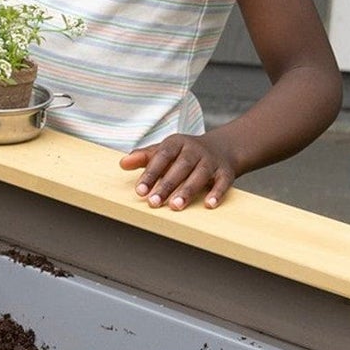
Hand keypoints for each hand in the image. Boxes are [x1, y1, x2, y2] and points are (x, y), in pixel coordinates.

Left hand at [119, 130, 239, 210]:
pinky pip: (223, 182)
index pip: (162, 156)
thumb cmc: (185, 153)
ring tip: (176, 206)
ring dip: (188, 190)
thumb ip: (144, 157)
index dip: (151, 173)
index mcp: (177, 142)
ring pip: (200, 175)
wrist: (222, 147)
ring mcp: (211, 161)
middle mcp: (195, 150)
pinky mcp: (226, 172)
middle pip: (181, 166)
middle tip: (154, 202)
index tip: (140, 191)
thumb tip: (123, 163)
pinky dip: (217, 193)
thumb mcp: (165, 151)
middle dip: (167, 185)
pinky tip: (209, 204)